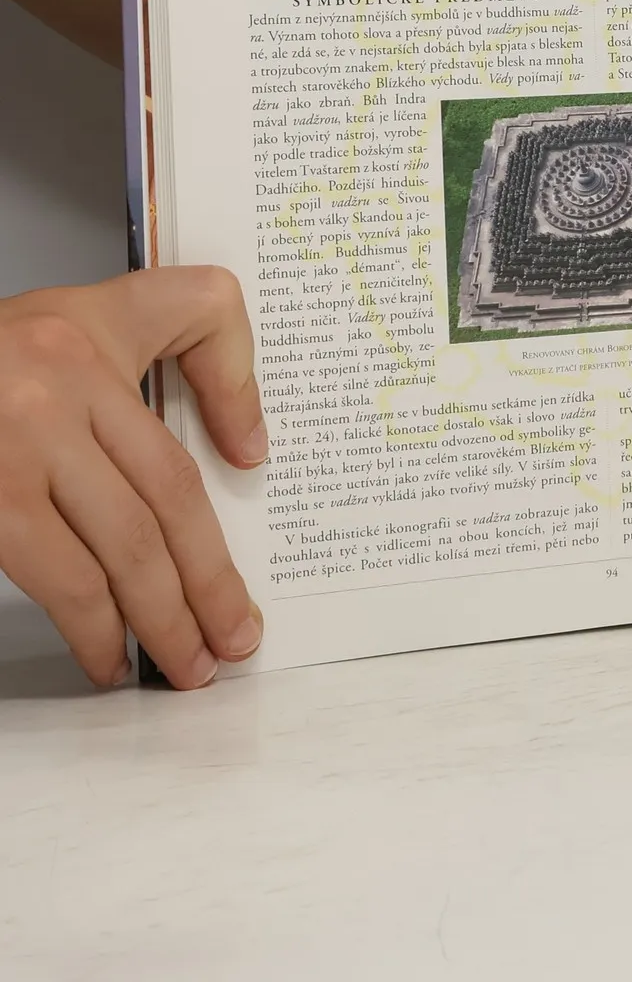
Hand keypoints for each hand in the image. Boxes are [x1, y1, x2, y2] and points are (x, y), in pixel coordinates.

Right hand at [0, 268, 265, 686]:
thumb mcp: (79, 322)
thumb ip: (176, 344)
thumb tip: (245, 441)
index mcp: (85, 338)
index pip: (189, 365)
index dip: (234, 417)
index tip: (257, 468)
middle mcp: (49, 393)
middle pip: (159, 501)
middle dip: (206, 582)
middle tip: (234, 635)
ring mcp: (11, 453)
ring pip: (115, 551)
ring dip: (156, 619)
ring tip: (184, 659)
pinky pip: (55, 578)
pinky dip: (89, 624)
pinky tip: (106, 648)